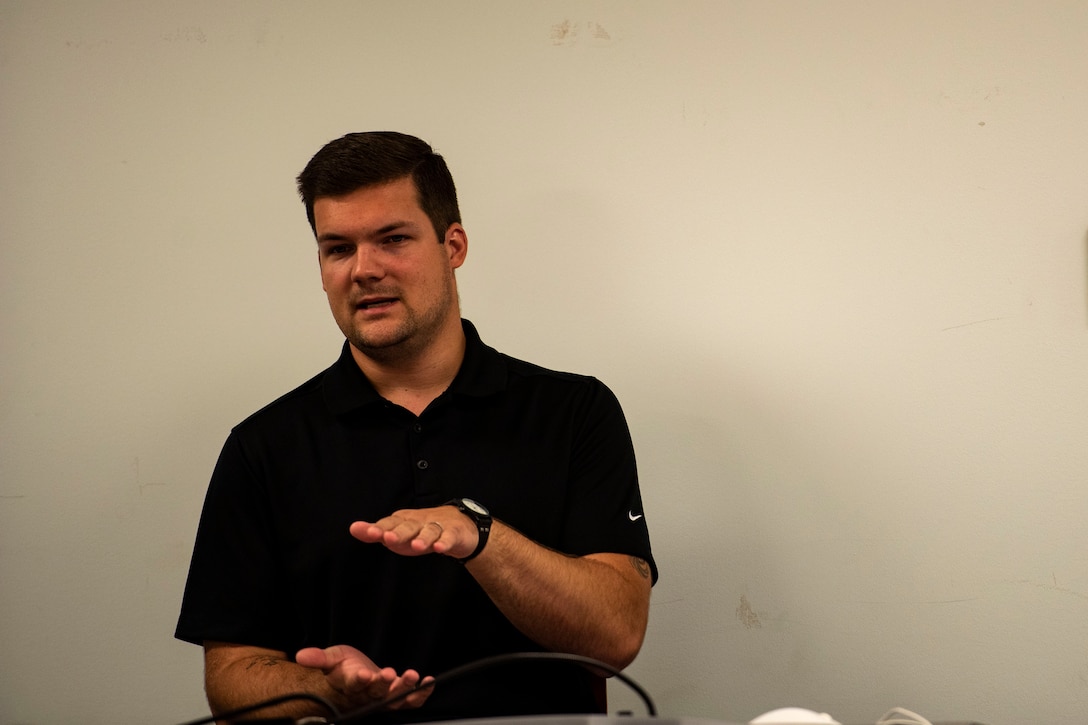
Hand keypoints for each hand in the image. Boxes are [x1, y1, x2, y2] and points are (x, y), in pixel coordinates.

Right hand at [295, 644, 432, 709]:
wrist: (352, 676)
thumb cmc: (341, 668)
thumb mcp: (330, 658)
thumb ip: (319, 658)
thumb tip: (301, 655)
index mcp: (349, 686)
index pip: (353, 685)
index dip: (358, 681)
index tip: (363, 674)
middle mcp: (366, 695)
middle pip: (375, 692)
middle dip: (383, 684)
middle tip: (389, 673)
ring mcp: (382, 697)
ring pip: (393, 698)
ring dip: (405, 688)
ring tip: (412, 676)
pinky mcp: (394, 696)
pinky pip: (409, 701)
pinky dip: (420, 694)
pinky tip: (428, 683)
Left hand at [350, 505, 476, 558]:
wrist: (458, 525)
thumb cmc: (421, 531)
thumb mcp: (398, 533)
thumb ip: (376, 532)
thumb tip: (353, 528)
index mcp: (404, 521)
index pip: (390, 523)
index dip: (380, 528)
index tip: (370, 532)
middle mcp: (419, 521)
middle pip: (409, 526)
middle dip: (399, 532)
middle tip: (389, 538)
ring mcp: (437, 526)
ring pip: (430, 531)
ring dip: (423, 538)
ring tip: (416, 546)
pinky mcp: (453, 533)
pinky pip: (449, 537)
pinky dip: (445, 541)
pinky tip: (439, 548)